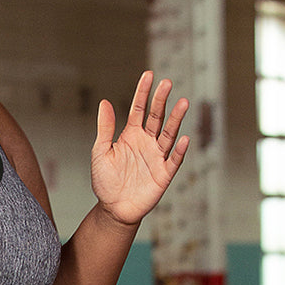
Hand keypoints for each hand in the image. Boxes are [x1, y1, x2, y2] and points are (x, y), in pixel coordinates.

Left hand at [91, 71, 189, 226]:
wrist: (113, 209)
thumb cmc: (105, 181)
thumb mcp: (100, 152)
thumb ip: (105, 128)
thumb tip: (104, 102)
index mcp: (131, 135)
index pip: (139, 109)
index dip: (143, 93)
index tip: (148, 75)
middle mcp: (147, 142)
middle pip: (156, 117)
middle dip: (161, 101)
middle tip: (167, 83)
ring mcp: (157, 157)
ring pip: (168, 135)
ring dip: (176, 120)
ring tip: (183, 102)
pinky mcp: (164, 174)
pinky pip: (173, 160)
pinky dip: (179, 151)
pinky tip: (183, 139)